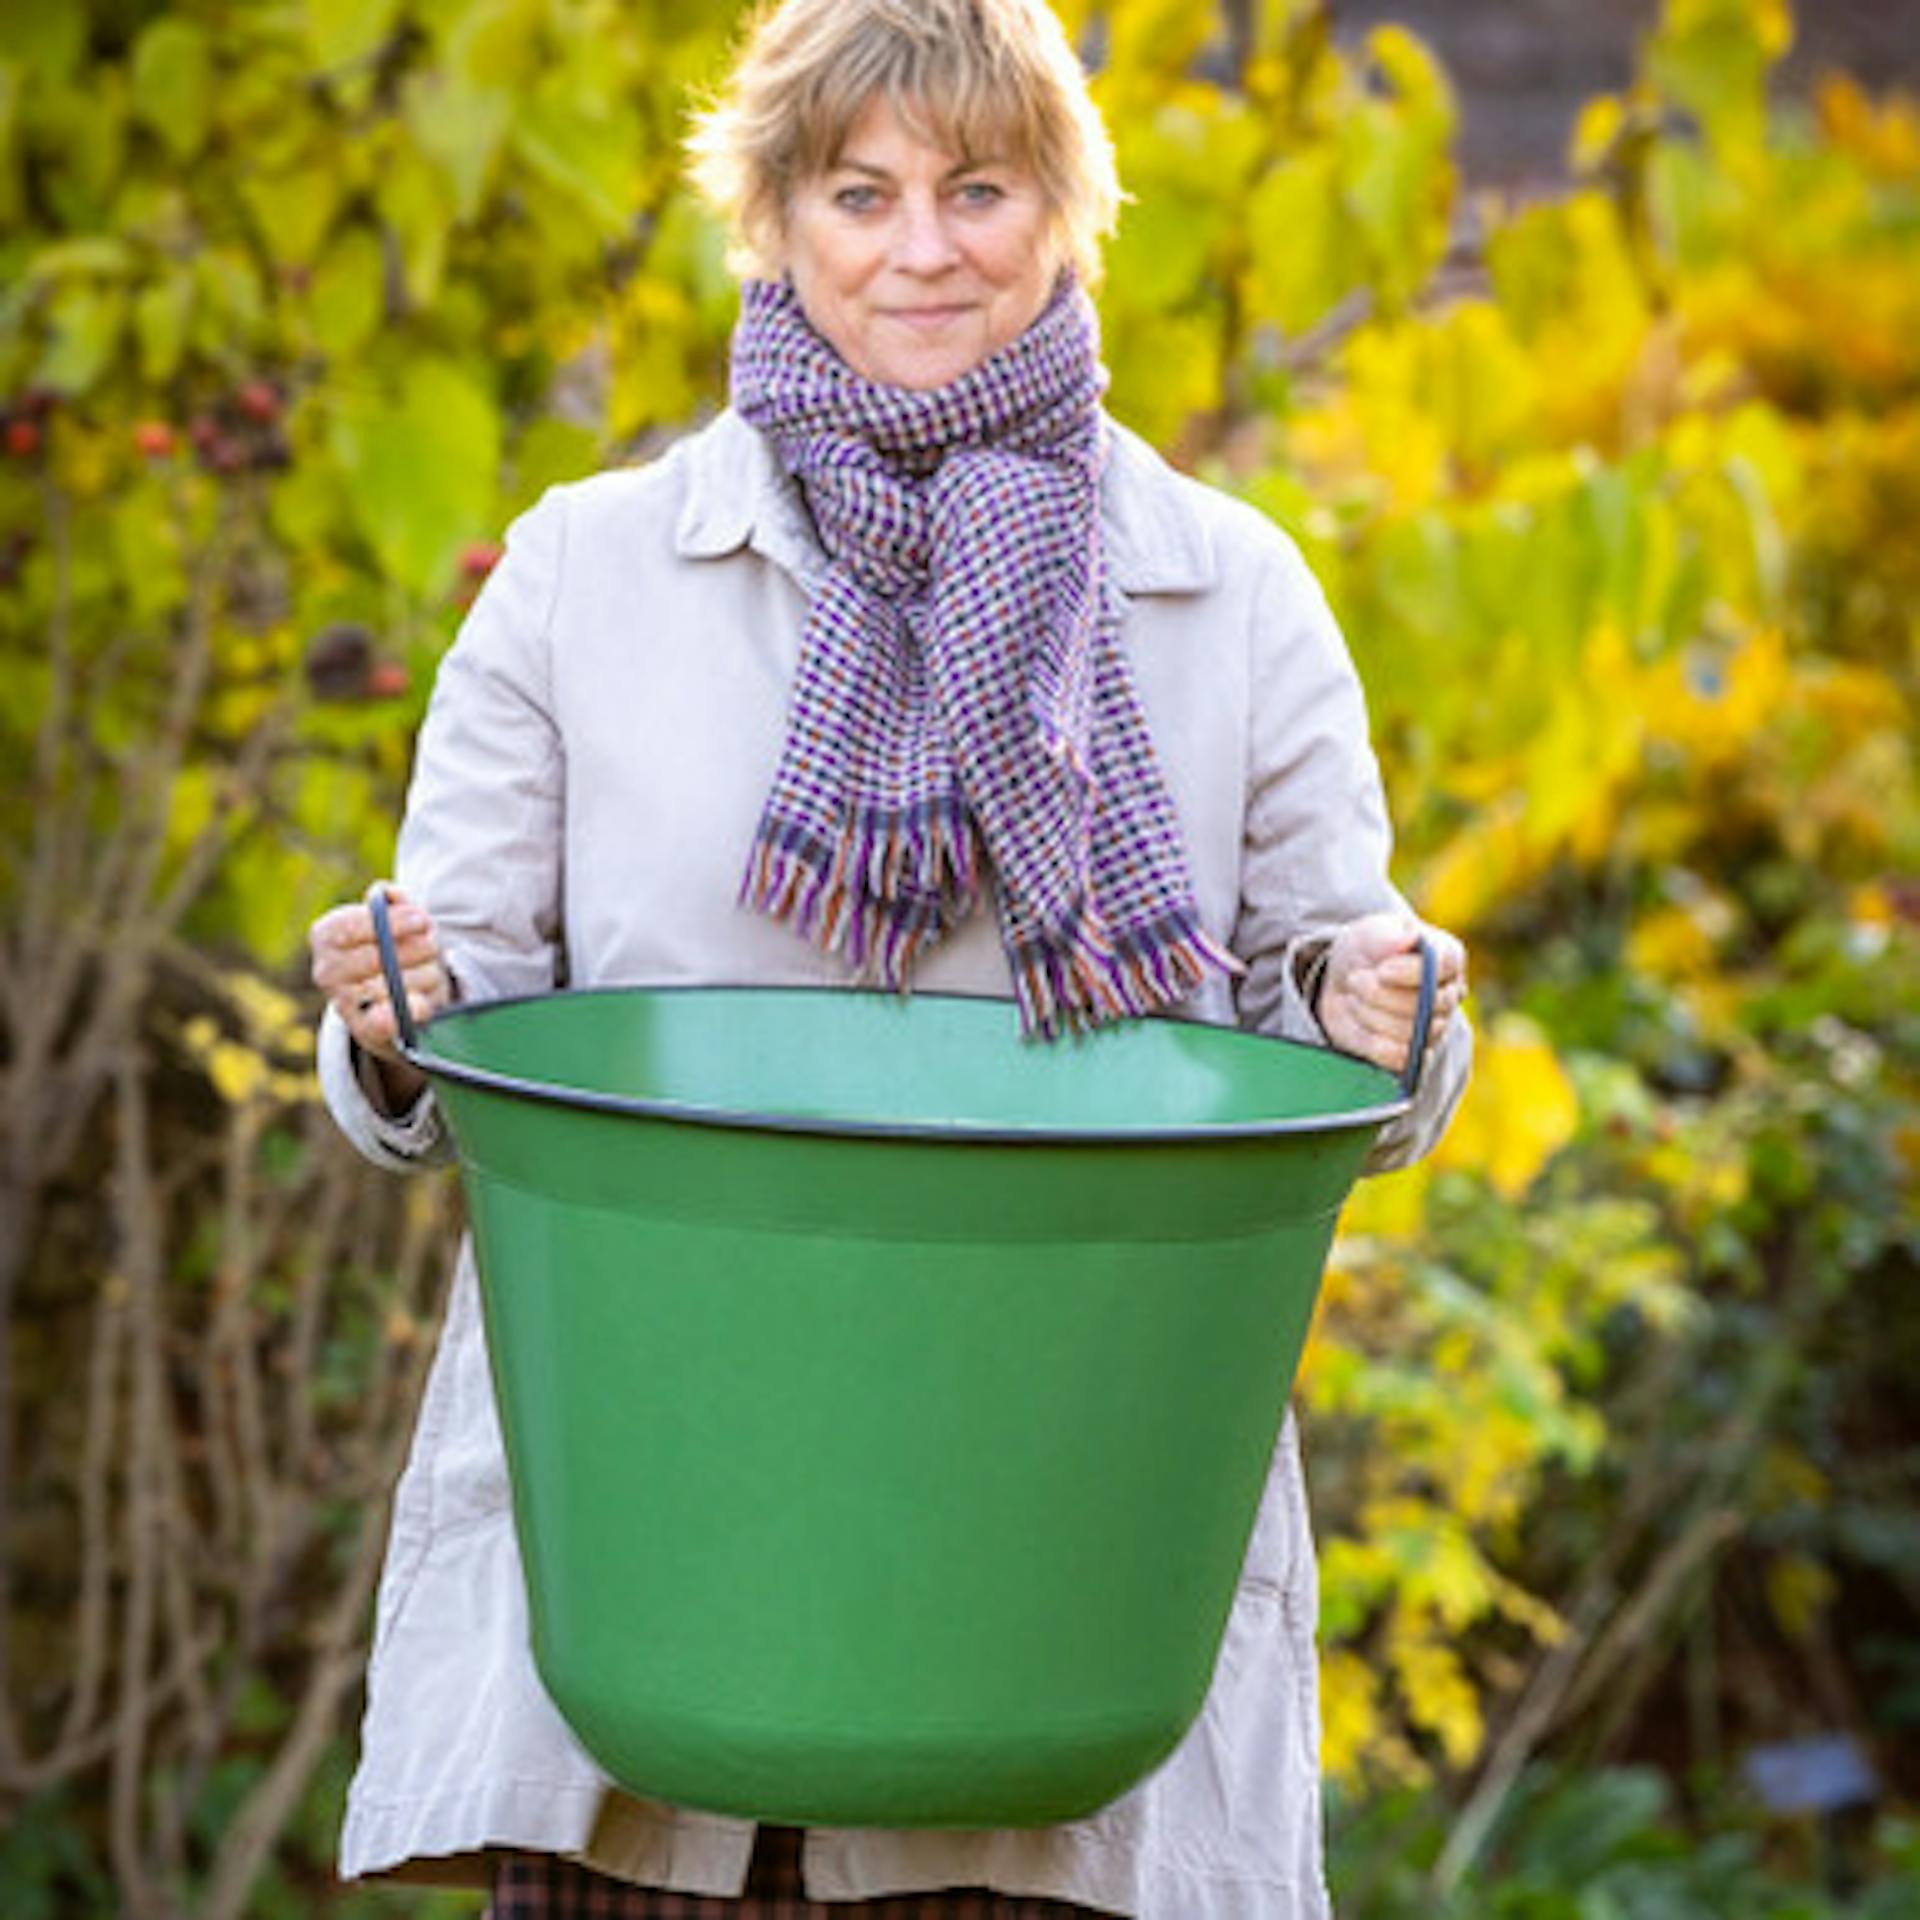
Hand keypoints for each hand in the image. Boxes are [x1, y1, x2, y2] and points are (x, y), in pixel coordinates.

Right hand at [308, 884, 450, 1106]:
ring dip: (427, 974)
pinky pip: (383, 1022)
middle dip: (419, 947)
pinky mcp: (364, 1030)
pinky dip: (401, 1013)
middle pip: (380, 956)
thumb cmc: (392, 946)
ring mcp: (342, 1002)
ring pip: (400, 984)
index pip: (353, 925)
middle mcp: (325, 970)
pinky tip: (417, 1005)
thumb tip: (390, 893)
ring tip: (428, 969)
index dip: (393, 922)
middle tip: (432, 944)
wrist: (389, 1000)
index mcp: (325, 934)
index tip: (423, 919)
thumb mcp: (392, 917)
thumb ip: (394, 901)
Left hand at [1314, 912, 1466, 1078]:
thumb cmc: (1365, 950)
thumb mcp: (1368, 933)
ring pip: (1411, 1033)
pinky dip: (1373, 1043)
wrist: (1343, 982)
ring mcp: (1434, 1027)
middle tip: (1354, 979)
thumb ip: (1387, 936)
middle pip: (1427, 1006)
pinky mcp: (1414, 1054)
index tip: (1381, 970)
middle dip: (1380, 994)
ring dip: (1370, 1015)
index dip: (1412, 972)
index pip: (1444, 968)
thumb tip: (1410, 938)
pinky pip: (1401, 1059)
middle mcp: (1449, 994)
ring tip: (1355, 997)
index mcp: (1447, 957)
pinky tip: (1361, 1025)